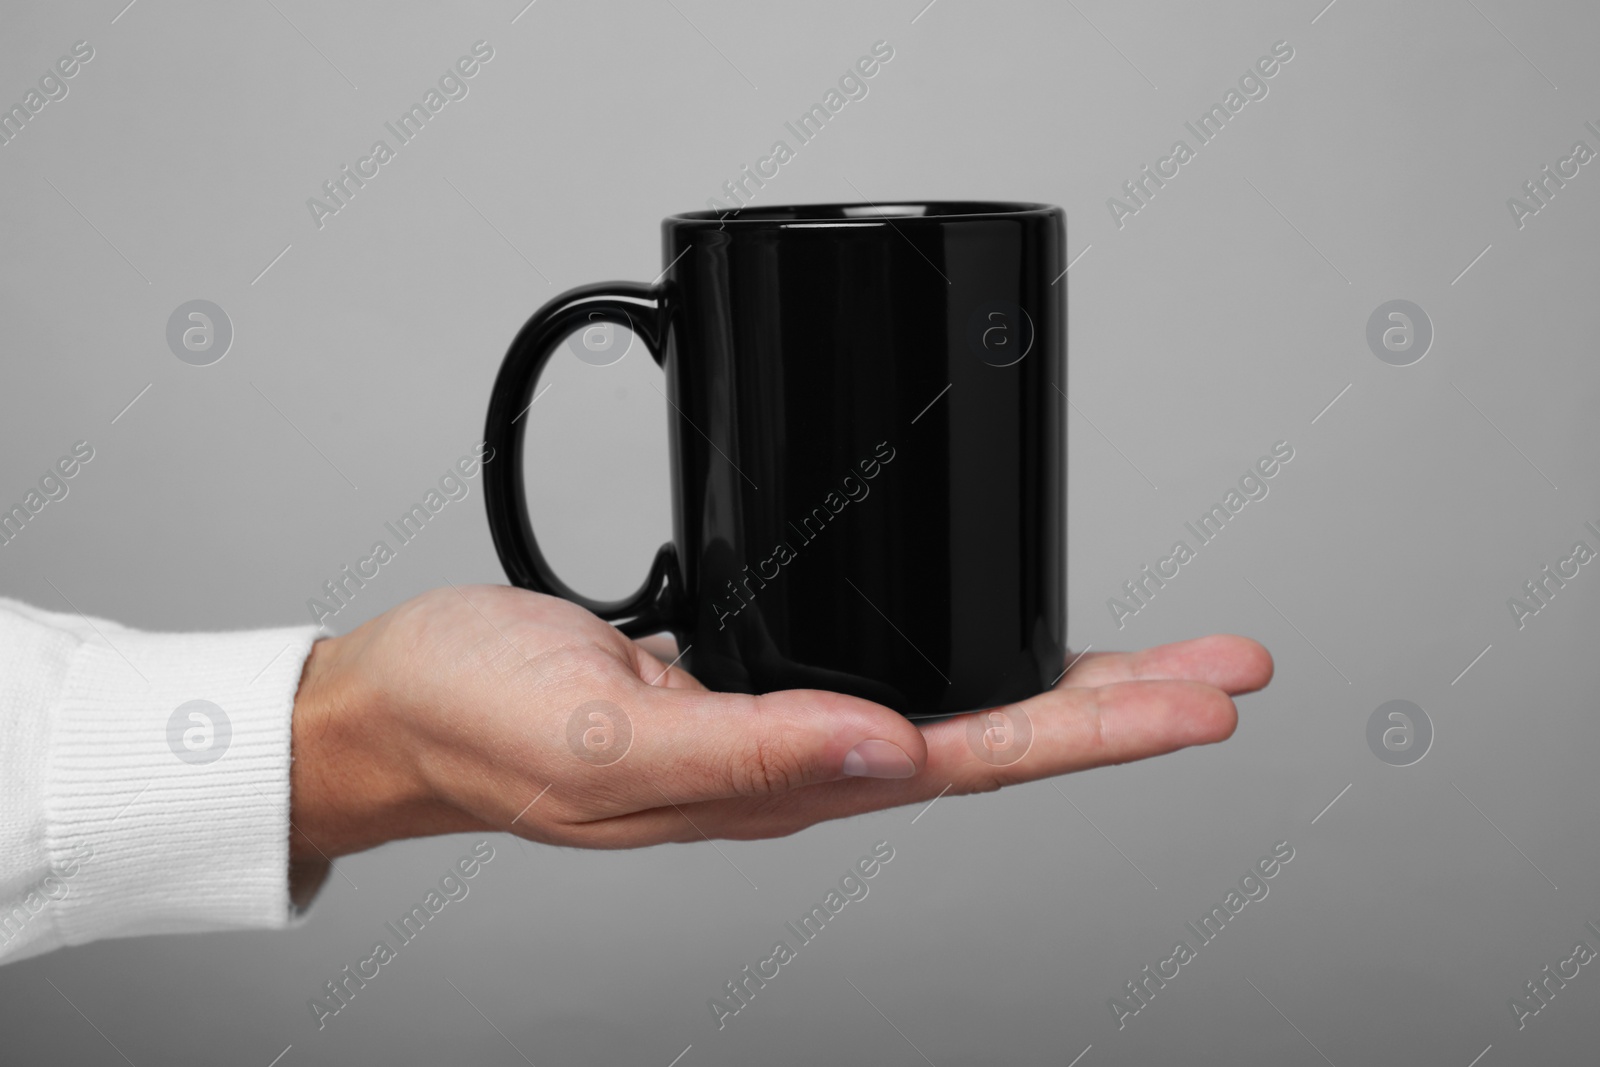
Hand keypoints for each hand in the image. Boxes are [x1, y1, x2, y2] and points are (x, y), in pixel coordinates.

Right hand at [286, 586, 1271, 886]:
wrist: (407, 701)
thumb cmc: (482, 728)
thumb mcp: (605, 746)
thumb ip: (746, 751)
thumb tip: (887, 747)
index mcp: (783, 782)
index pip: (976, 761)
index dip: (1095, 731)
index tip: (1200, 700)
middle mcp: (802, 757)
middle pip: (997, 732)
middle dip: (1121, 706)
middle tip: (1231, 667)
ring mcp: (782, 716)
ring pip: (954, 700)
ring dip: (1061, 682)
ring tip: (1158, 661)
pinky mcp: (751, 669)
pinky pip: (884, 660)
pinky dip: (962, 645)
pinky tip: (990, 636)